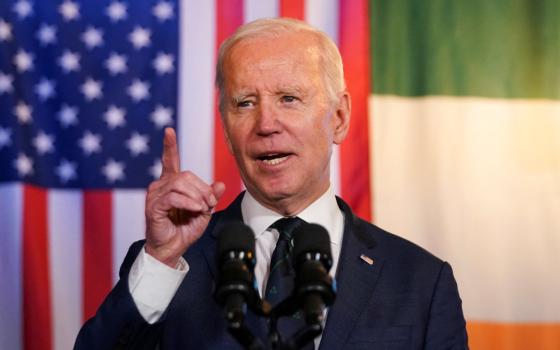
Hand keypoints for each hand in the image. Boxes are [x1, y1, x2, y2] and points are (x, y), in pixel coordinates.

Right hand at [145, 128, 225, 266]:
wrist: (172, 249)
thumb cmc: (185, 229)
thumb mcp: (204, 211)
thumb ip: (211, 196)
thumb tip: (221, 183)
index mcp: (171, 184)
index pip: (169, 160)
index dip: (169, 145)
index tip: (169, 130)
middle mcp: (161, 186)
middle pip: (186, 175)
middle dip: (203, 188)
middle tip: (210, 203)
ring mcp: (155, 195)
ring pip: (180, 184)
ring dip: (197, 196)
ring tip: (203, 208)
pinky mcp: (153, 206)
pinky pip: (174, 197)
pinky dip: (189, 202)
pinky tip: (197, 209)